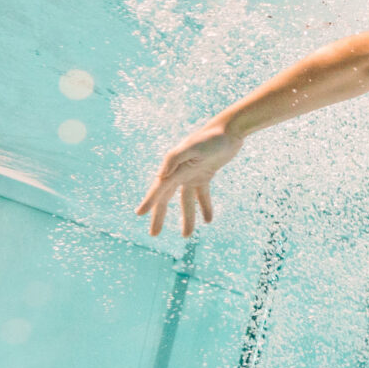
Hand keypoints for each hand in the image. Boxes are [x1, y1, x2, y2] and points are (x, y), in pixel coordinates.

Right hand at [137, 122, 242, 236]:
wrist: (230, 131)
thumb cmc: (211, 138)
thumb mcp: (193, 147)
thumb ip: (174, 159)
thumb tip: (160, 176)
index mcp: (173, 167)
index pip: (159, 189)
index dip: (149, 202)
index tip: (139, 214)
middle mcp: (179, 172)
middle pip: (166, 199)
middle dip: (160, 216)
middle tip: (154, 235)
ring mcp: (192, 174)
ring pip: (186, 201)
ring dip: (186, 218)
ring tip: (187, 237)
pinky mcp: (205, 175)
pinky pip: (202, 195)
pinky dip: (205, 207)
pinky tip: (208, 221)